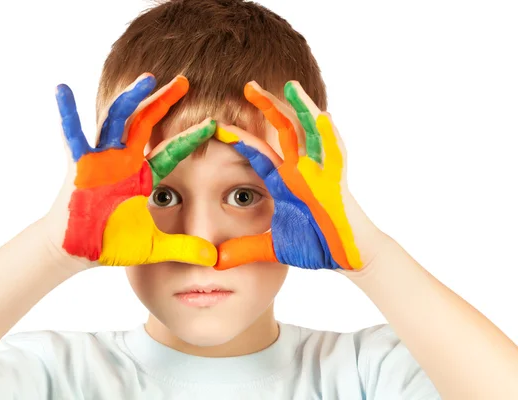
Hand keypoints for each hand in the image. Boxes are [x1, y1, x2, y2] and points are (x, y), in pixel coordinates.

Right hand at [44, 74, 216, 268]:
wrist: (77, 250)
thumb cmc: (112, 243)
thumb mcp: (153, 246)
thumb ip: (183, 249)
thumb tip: (213, 259)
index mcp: (143, 175)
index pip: (172, 150)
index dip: (192, 137)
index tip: (213, 123)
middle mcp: (124, 161)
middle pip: (146, 122)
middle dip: (164, 101)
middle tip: (184, 80)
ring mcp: (102, 159)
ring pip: (118, 120)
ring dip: (131, 99)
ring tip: (147, 79)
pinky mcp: (79, 165)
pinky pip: (72, 136)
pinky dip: (67, 114)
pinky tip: (62, 90)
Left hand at [214, 81, 383, 270]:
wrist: (348, 257)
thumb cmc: (316, 245)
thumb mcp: (273, 246)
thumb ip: (245, 249)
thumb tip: (216, 261)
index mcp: (284, 182)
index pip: (257, 155)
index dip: (239, 139)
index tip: (216, 125)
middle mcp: (301, 171)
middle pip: (283, 132)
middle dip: (267, 108)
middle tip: (248, 86)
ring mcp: (321, 173)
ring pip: (310, 134)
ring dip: (301, 110)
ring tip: (289, 87)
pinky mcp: (339, 183)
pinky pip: (336, 154)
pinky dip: (329, 136)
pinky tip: (323, 117)